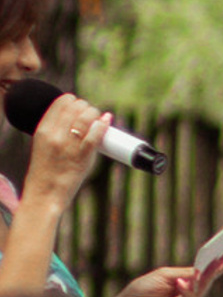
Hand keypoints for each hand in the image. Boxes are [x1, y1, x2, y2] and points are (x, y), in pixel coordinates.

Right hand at [20, 91, 108, 212]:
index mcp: (43, 130)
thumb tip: (79, 115)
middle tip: (90, 117)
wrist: (44, 195)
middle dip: (86, 108)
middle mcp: (55, 134)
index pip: (61, 102)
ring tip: (98, 120)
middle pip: (77, 106)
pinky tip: (106, 121)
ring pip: (87, 116)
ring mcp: (69, 145)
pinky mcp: (82, 156)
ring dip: (96, 115)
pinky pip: (95, 133)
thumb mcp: (43, 145)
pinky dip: (103, 125)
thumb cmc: (47, 171)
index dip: (74, 101)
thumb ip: (56, 129)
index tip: (78, 109)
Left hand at [112, 258, 222, 296]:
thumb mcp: (164, 275)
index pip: (203, 271)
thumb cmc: (142, 289)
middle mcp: (188, 292)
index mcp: (184, 281)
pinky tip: (182, 282)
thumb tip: (201, 270)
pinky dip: (187, 291)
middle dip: (217, 268)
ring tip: (214, 263)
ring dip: (208, 276)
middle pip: (206, 279)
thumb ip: (183, 273)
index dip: (214, 263)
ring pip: (201, 289)